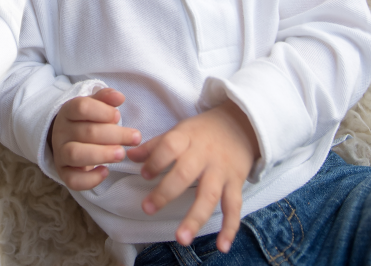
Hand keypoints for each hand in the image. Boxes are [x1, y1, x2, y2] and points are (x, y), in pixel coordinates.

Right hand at [50, 89, 140, 189]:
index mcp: (68, 111)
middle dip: (114, 135)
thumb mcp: (94, 106)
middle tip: (135, 138)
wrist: (68, 140)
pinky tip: (105, 171)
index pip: (81, 107)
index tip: (118, 116)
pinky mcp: (64, 172)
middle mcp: (61, 131)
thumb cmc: (87, 121)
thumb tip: (119, 97)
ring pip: (75, 154)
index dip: (102, 111)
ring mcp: (60, 153)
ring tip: (121, 154)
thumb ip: (106, 99)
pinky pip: (72, 180)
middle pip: (85, 132)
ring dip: (101, 154)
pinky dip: (90, 179)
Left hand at [126, 100, 259, 252]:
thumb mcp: (179, 131)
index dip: (155, 161)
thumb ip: (155, 145)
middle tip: (147, 208)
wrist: (241, 125)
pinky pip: (234, 207)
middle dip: (165, 193)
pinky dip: (230, 227)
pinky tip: (222, 246)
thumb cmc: (202, 131)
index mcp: (187, 138)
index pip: (169, 147)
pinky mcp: (236, 183)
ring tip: (181, 239)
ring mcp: (221, 171)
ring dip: (194, 219)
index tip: (144, 175)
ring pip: (209, 195)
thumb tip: (130, 156)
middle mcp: (204, 155)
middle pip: (185, 174)